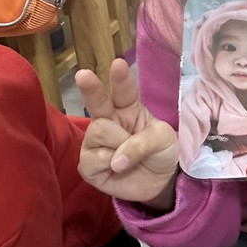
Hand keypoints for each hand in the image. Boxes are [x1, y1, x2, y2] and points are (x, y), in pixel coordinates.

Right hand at [76, 58, 179, 208]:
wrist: (160, 182)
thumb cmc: (161, 152)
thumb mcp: (163, 139)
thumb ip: (143, 143)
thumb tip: (116, 160)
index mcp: (128, 107)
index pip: (123, 90)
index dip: (120, 78)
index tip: (117, 63)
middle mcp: (108, 120)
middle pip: (97, 102)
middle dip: (91, 88)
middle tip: (83, 75)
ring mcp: (95, 142)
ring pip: (99, 132)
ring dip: (118, 144)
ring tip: (128, 156)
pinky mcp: (88, 165)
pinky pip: (93, 159)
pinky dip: (109, 164)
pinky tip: (116, 168)